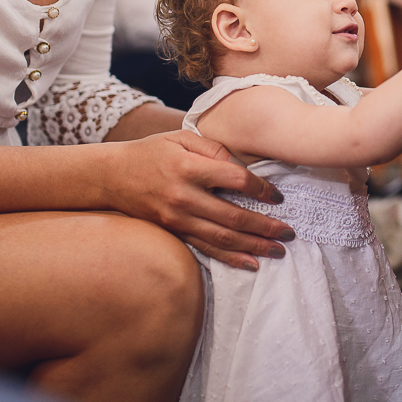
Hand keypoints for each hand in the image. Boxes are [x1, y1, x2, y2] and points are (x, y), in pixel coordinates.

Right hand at [101, 130, 294, 270]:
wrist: (111, 176)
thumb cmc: (151, 152)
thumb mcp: (182, 138)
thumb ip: (214, 148)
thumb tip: (244, 167)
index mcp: (189, 167)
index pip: (235, 179)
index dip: (261, 188)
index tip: (278, 196)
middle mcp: (184, 196)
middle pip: (233, 215)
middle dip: (266, 226)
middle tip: (290, 232)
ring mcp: (177, 218)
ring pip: (223, 237)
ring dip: (254, 246)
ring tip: (279, 251)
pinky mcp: (174, 232)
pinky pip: (206, 248)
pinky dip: (231, 258)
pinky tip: (252, 263)